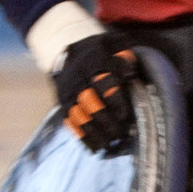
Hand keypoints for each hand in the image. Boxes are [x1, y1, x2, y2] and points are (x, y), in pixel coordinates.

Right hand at [53, 33, 140, 152]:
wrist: (72, 53)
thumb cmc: (104, 50)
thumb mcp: (116, 43)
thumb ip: (125, 55)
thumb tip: (130, 71)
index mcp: (95, 60)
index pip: (104, 81)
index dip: (114, 99)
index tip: (125, 115)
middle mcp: (79, 76)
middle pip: (89, 100)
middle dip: (104, 119)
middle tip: (120, 133)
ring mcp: (69, 91)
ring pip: (78, 113)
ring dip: (93, 130)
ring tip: (109, 144)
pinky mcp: (63, 103)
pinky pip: (70, 121)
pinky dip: (81, 135)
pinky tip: (94, 148)